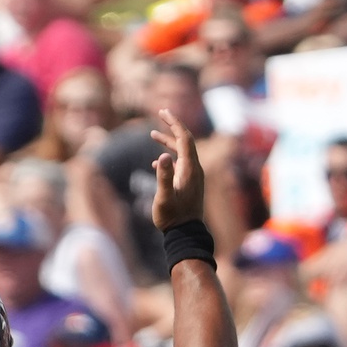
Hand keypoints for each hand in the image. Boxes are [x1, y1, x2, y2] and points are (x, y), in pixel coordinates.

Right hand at [149, 109, 205, 230]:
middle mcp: (194, 169)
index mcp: (190, 168)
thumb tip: (162, 156)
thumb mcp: (165, 197)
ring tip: (153, 134)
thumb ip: (164, 176)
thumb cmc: (173, 218)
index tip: (164, 111)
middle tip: (161, 113)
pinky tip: (157, 162)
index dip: (175, 123)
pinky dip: (168, 158)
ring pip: (181, 153)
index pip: (184, 138)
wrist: (185, 235)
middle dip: (173, 126)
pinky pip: (179, 165)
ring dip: (168, 142)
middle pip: (185, 141)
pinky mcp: (188, 185)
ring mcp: (192, 177)